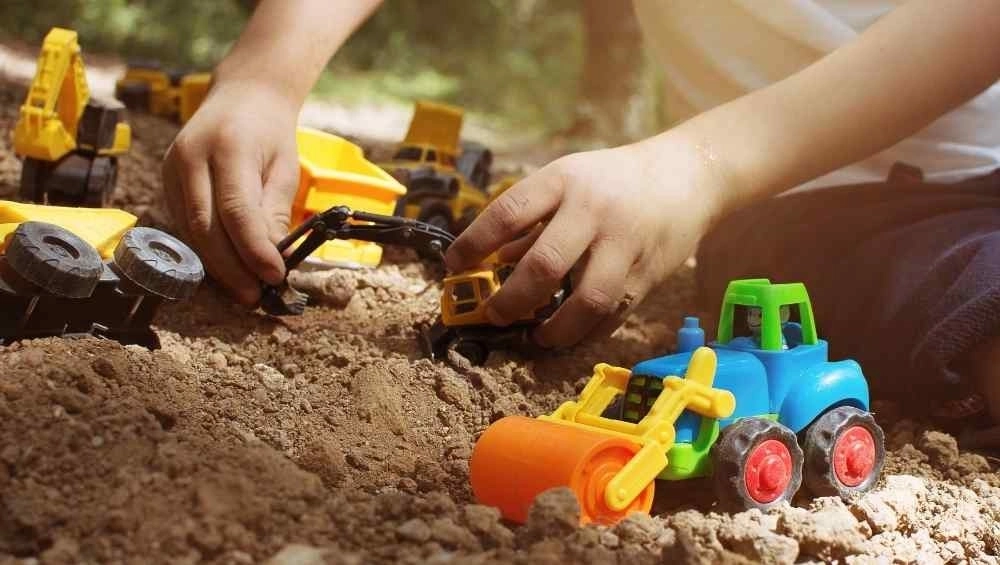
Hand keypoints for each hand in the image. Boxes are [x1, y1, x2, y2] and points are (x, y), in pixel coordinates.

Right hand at [162, 80, 299, 305]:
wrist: (242, 95)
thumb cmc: (269, 133)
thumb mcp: (285, 167)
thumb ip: (274, 211)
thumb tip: (271, 259)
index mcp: (227, 147)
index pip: (236, 210)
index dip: (253, 250)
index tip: (274, 277)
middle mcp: (190, 157)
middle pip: (205, 227)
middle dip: (231, 269)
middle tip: (255, 297)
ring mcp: (171, 168)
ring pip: (190, 231)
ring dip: (216, 267)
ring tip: (244, 292)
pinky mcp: (165, 180)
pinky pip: (183, 225)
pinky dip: (205, 251)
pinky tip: (226, 270)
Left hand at [444, 134, 722, 347]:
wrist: (686, 176)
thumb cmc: (612, 180)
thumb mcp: (567, 182)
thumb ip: (531, 223)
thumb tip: (492, 264)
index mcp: (563, 181)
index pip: (508, 214)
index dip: (474, 244)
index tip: (452, 266)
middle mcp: (593, 212)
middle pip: (544, 265)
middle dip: (511, 299)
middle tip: (495, 314)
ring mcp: (624, 245)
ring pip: (586, 301)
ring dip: (554, 329)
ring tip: (537, 336)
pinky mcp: (648, 275)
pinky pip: (612, 315)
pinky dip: (586, 332)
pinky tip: (568, 335)